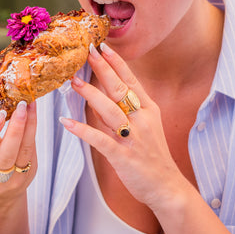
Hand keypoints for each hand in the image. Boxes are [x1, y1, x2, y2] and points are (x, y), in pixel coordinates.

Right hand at [0, 100, 37, 195]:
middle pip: (7, 154)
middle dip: (15, 128)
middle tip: (21, 105)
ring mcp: (14, 180)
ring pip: (25, 151)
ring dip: (29, 124)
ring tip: (30, 104)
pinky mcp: (29, 174)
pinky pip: (32, 149)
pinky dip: (32, 129)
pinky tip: (32, 113)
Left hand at [61, 42, 184, 210]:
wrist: (167, 187)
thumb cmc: (153, 155)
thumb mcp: (147, 127)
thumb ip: (127, 110)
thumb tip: (101, 93)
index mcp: (149, 110)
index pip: (131, 80)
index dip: (117, 63)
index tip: (104, 46)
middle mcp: (142, 120)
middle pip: (120, 89)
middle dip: (103, 69)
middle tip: (87, 52)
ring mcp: (133, 138)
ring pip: (110, 110)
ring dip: (90, 94)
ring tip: (73, 81)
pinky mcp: (123, 156)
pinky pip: (100, 139)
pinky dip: (83, 130)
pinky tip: (67, 122)